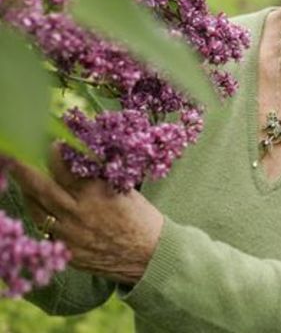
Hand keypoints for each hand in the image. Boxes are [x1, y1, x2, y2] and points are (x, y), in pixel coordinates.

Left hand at [11, 143, 163, 283]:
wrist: (148, 253)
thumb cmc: (141, 217)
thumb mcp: (123, 188)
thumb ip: (98, 176)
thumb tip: (82, 156)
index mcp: (93, 193)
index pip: (62, 167)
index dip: (54, 152)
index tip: (53, 144)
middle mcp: (76, 213)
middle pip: (39, 188)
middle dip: (23, 171)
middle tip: (14, 158)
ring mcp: (68, 235)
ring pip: (36, 211)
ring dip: (28, 194)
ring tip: (26, 182)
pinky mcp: (67, 252)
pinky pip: (45, 231)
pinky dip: (41, 216)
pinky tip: (42, 208)